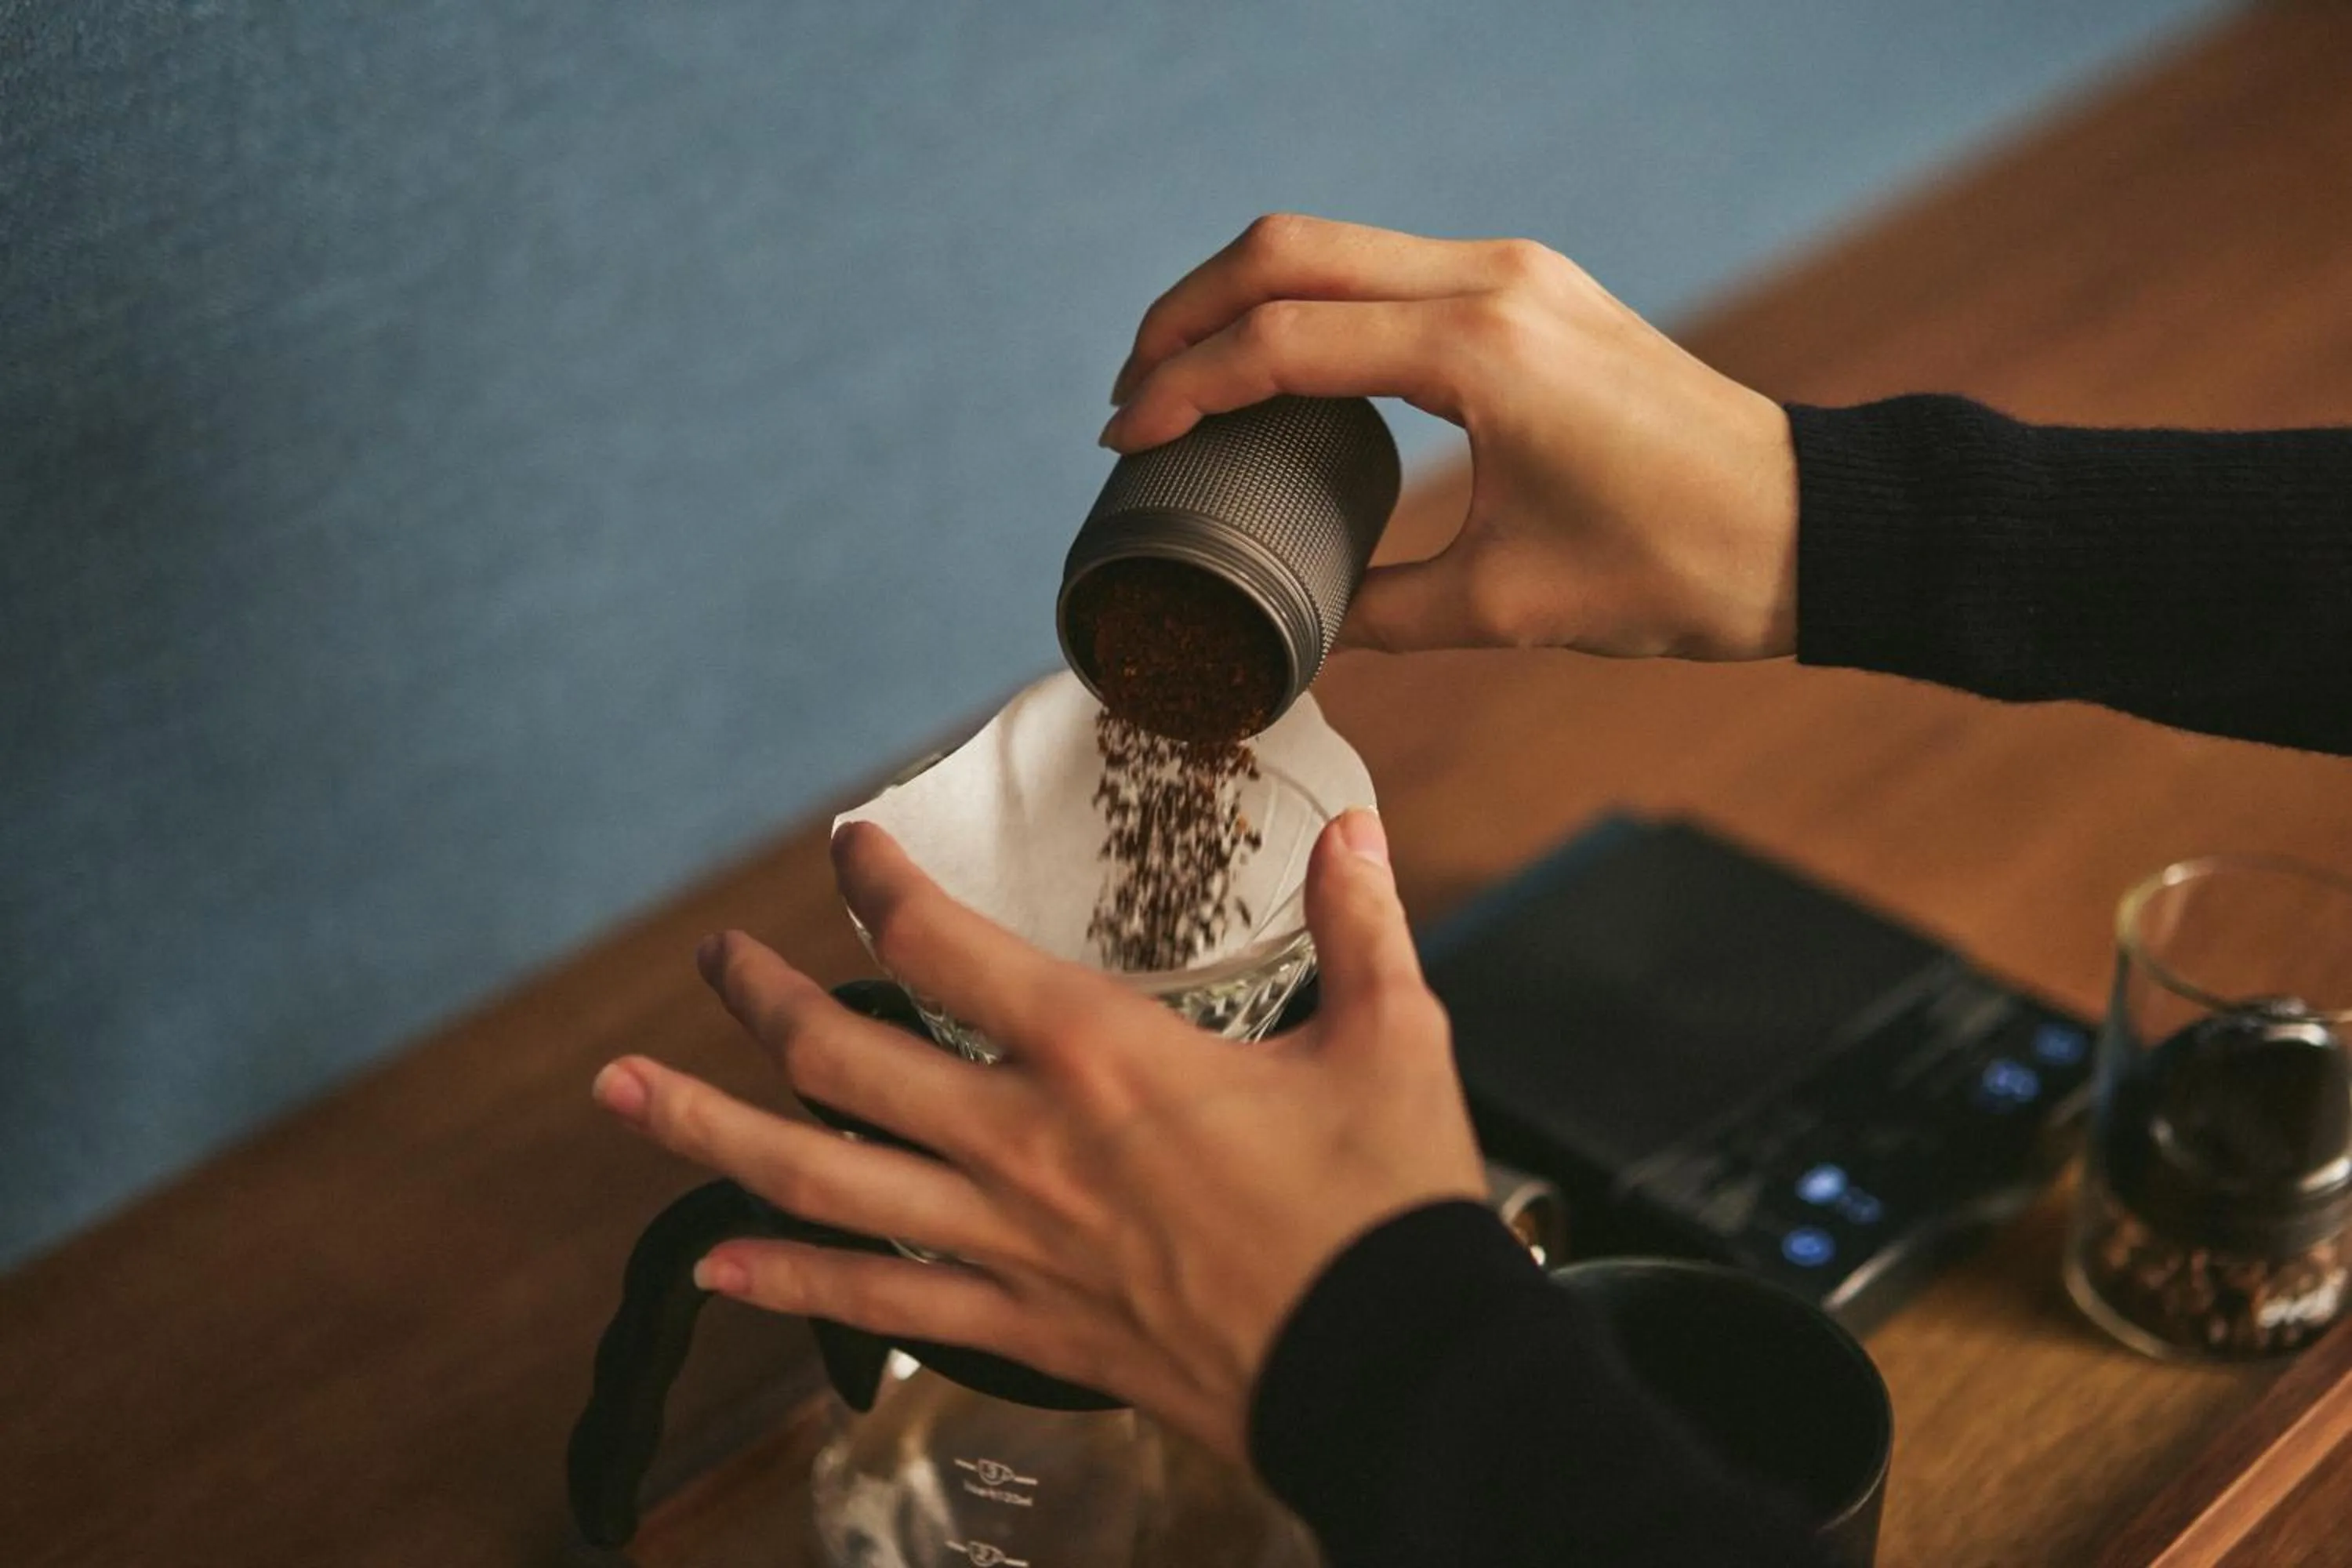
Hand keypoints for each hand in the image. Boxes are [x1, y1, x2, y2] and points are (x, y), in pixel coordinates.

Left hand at [590, 809, 1483, 1460]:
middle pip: (841, 1056)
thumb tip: (1356, 833)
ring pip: (820, 1179)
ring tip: (617, 1092)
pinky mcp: (1021, 1323)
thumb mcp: (1394, 1041)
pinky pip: (876, 1300)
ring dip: (708, 1129)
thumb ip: (1358, 926)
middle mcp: (1026, 1142)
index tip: (846, 849)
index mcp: (1104, 1054)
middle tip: (714, 958)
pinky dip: (787, 1280)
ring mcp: (1009, 1239)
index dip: (872, 883)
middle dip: (759, 997)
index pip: (940, 943)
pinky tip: (713, 1264)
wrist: (1389, 1369)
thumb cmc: (1385, 1209)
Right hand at [1104, 214, 1798, 660]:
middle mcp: (1493, 281)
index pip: (1283, 340)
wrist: (1806, 526)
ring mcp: (1515, 272)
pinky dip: (1310, 306)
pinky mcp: (1529, 289)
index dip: (1185, 389)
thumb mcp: (1504, 609)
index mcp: (1480, 350)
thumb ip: (1374, 610)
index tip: (1126, 440)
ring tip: (1185, 379)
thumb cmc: (1673, 569)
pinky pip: (1386, 270)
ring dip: (1244, 299)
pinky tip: (1280, 371)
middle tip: (1133, 392)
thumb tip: (1290, 627)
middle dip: (1188, 314)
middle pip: (1287, 249)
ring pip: (1333, 244)